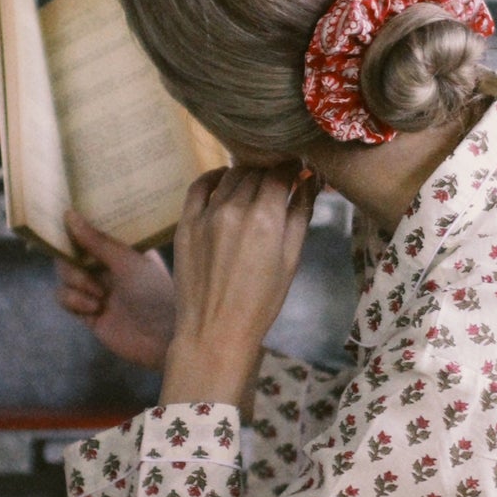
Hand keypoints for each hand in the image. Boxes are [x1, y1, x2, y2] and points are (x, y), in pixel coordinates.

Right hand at [55, 208, 176, 368]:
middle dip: (72, 262)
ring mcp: (96, 287)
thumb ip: (96, 241)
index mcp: (122, 247)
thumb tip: (69, 214)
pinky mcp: (87, 311)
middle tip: (86, 270)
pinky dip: (73, 301)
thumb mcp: (126, 261)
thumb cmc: (153, 292)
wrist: (162, 338)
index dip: (75, 226)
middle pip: (70, 253)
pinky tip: (94, 309)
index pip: (91, 229)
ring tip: (99, 296)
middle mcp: (107, 264)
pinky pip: (65, 297)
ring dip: (75, 283)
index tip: (61, 219)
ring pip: (65, 275)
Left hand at [161, 165, 315, 412]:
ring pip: (229, 176)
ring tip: (254, 181)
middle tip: (278, 176)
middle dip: (270, 169)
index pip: (280, 173)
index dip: (291, 166)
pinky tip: (223, 179)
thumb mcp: (291, 260)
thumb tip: (311, 180)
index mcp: (265, 218)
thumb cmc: (262, 302)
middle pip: (255, 171)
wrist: (216, 330)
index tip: (297, 168)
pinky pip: (199, 187)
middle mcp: (234, 208)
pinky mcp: (186, 223)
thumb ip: (300, 215)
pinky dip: (214, 177)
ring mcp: (206, 214)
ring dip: (245, 173)